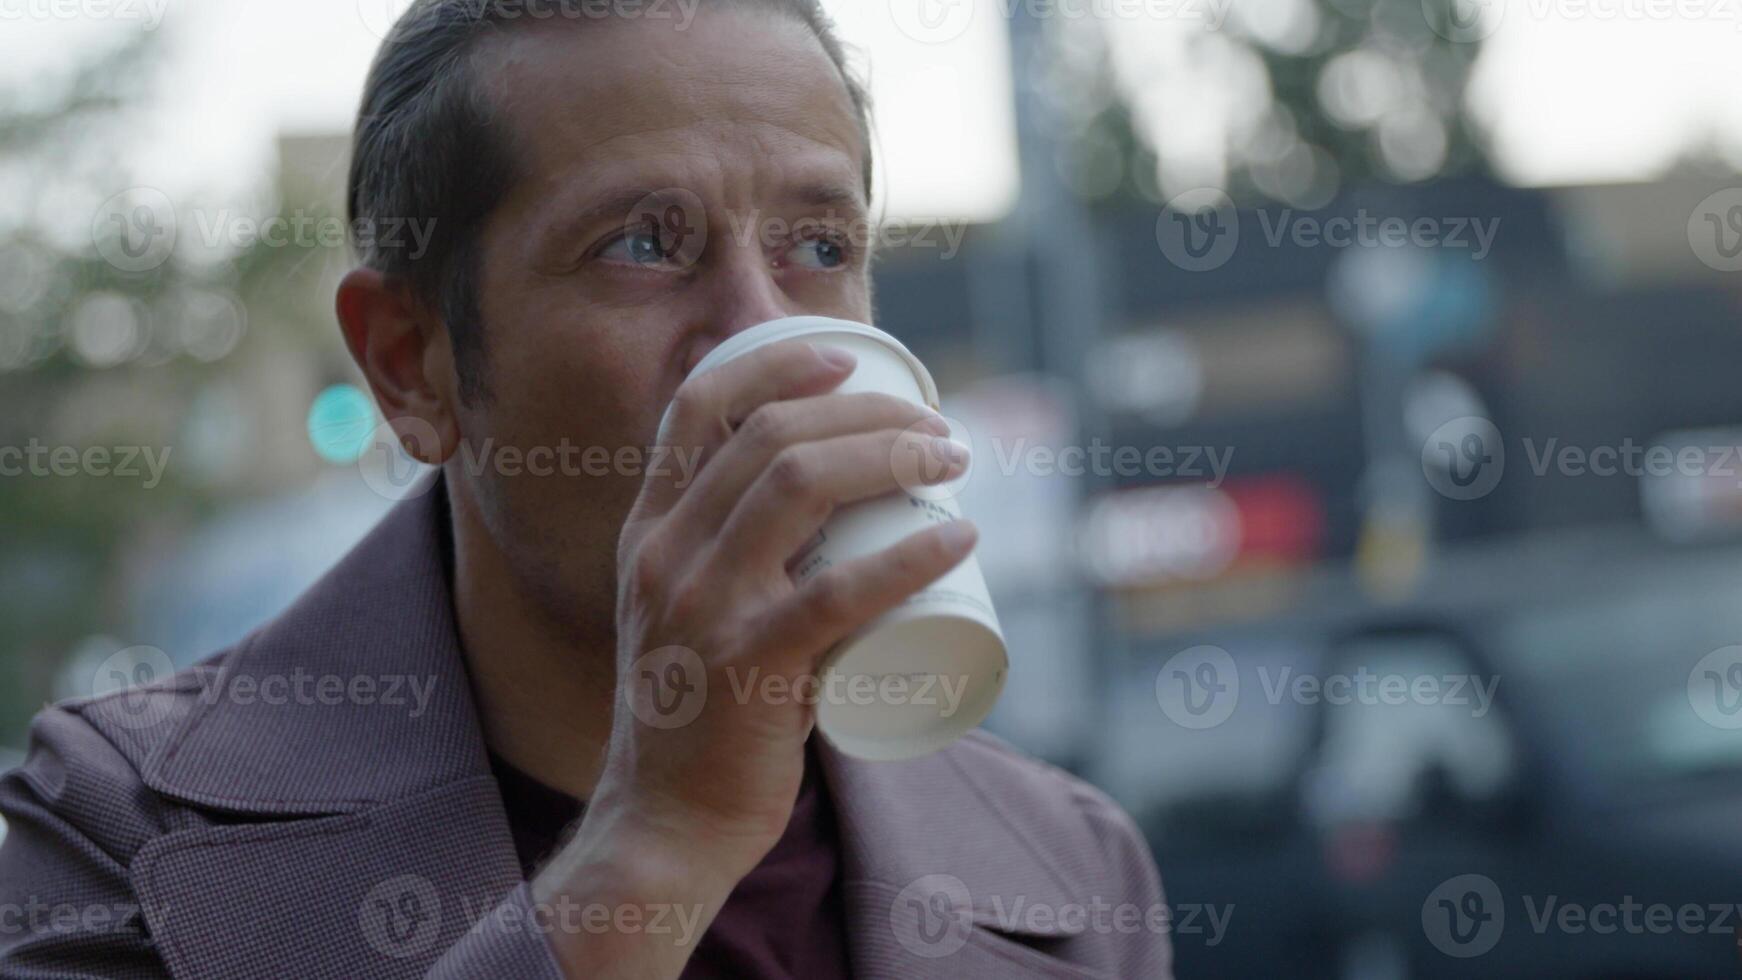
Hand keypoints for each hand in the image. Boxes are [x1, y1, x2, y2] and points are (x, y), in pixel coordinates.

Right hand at [534, 340, 974, 977]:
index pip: (695, 409)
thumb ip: (727, 556)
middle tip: (938, 432)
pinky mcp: (750, 670)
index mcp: (648, 532)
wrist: (664, 822)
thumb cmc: (699, 713)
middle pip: (769, 438)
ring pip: (799, 488)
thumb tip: (827, 501)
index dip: (773, 366)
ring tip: (953, 463)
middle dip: (866, 413)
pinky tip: (958, 540)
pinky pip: (838, 594)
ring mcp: (703, 610)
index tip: (845, 361)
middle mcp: (665, 557)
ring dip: (891, 456)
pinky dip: (908, 558)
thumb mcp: (685, 611)